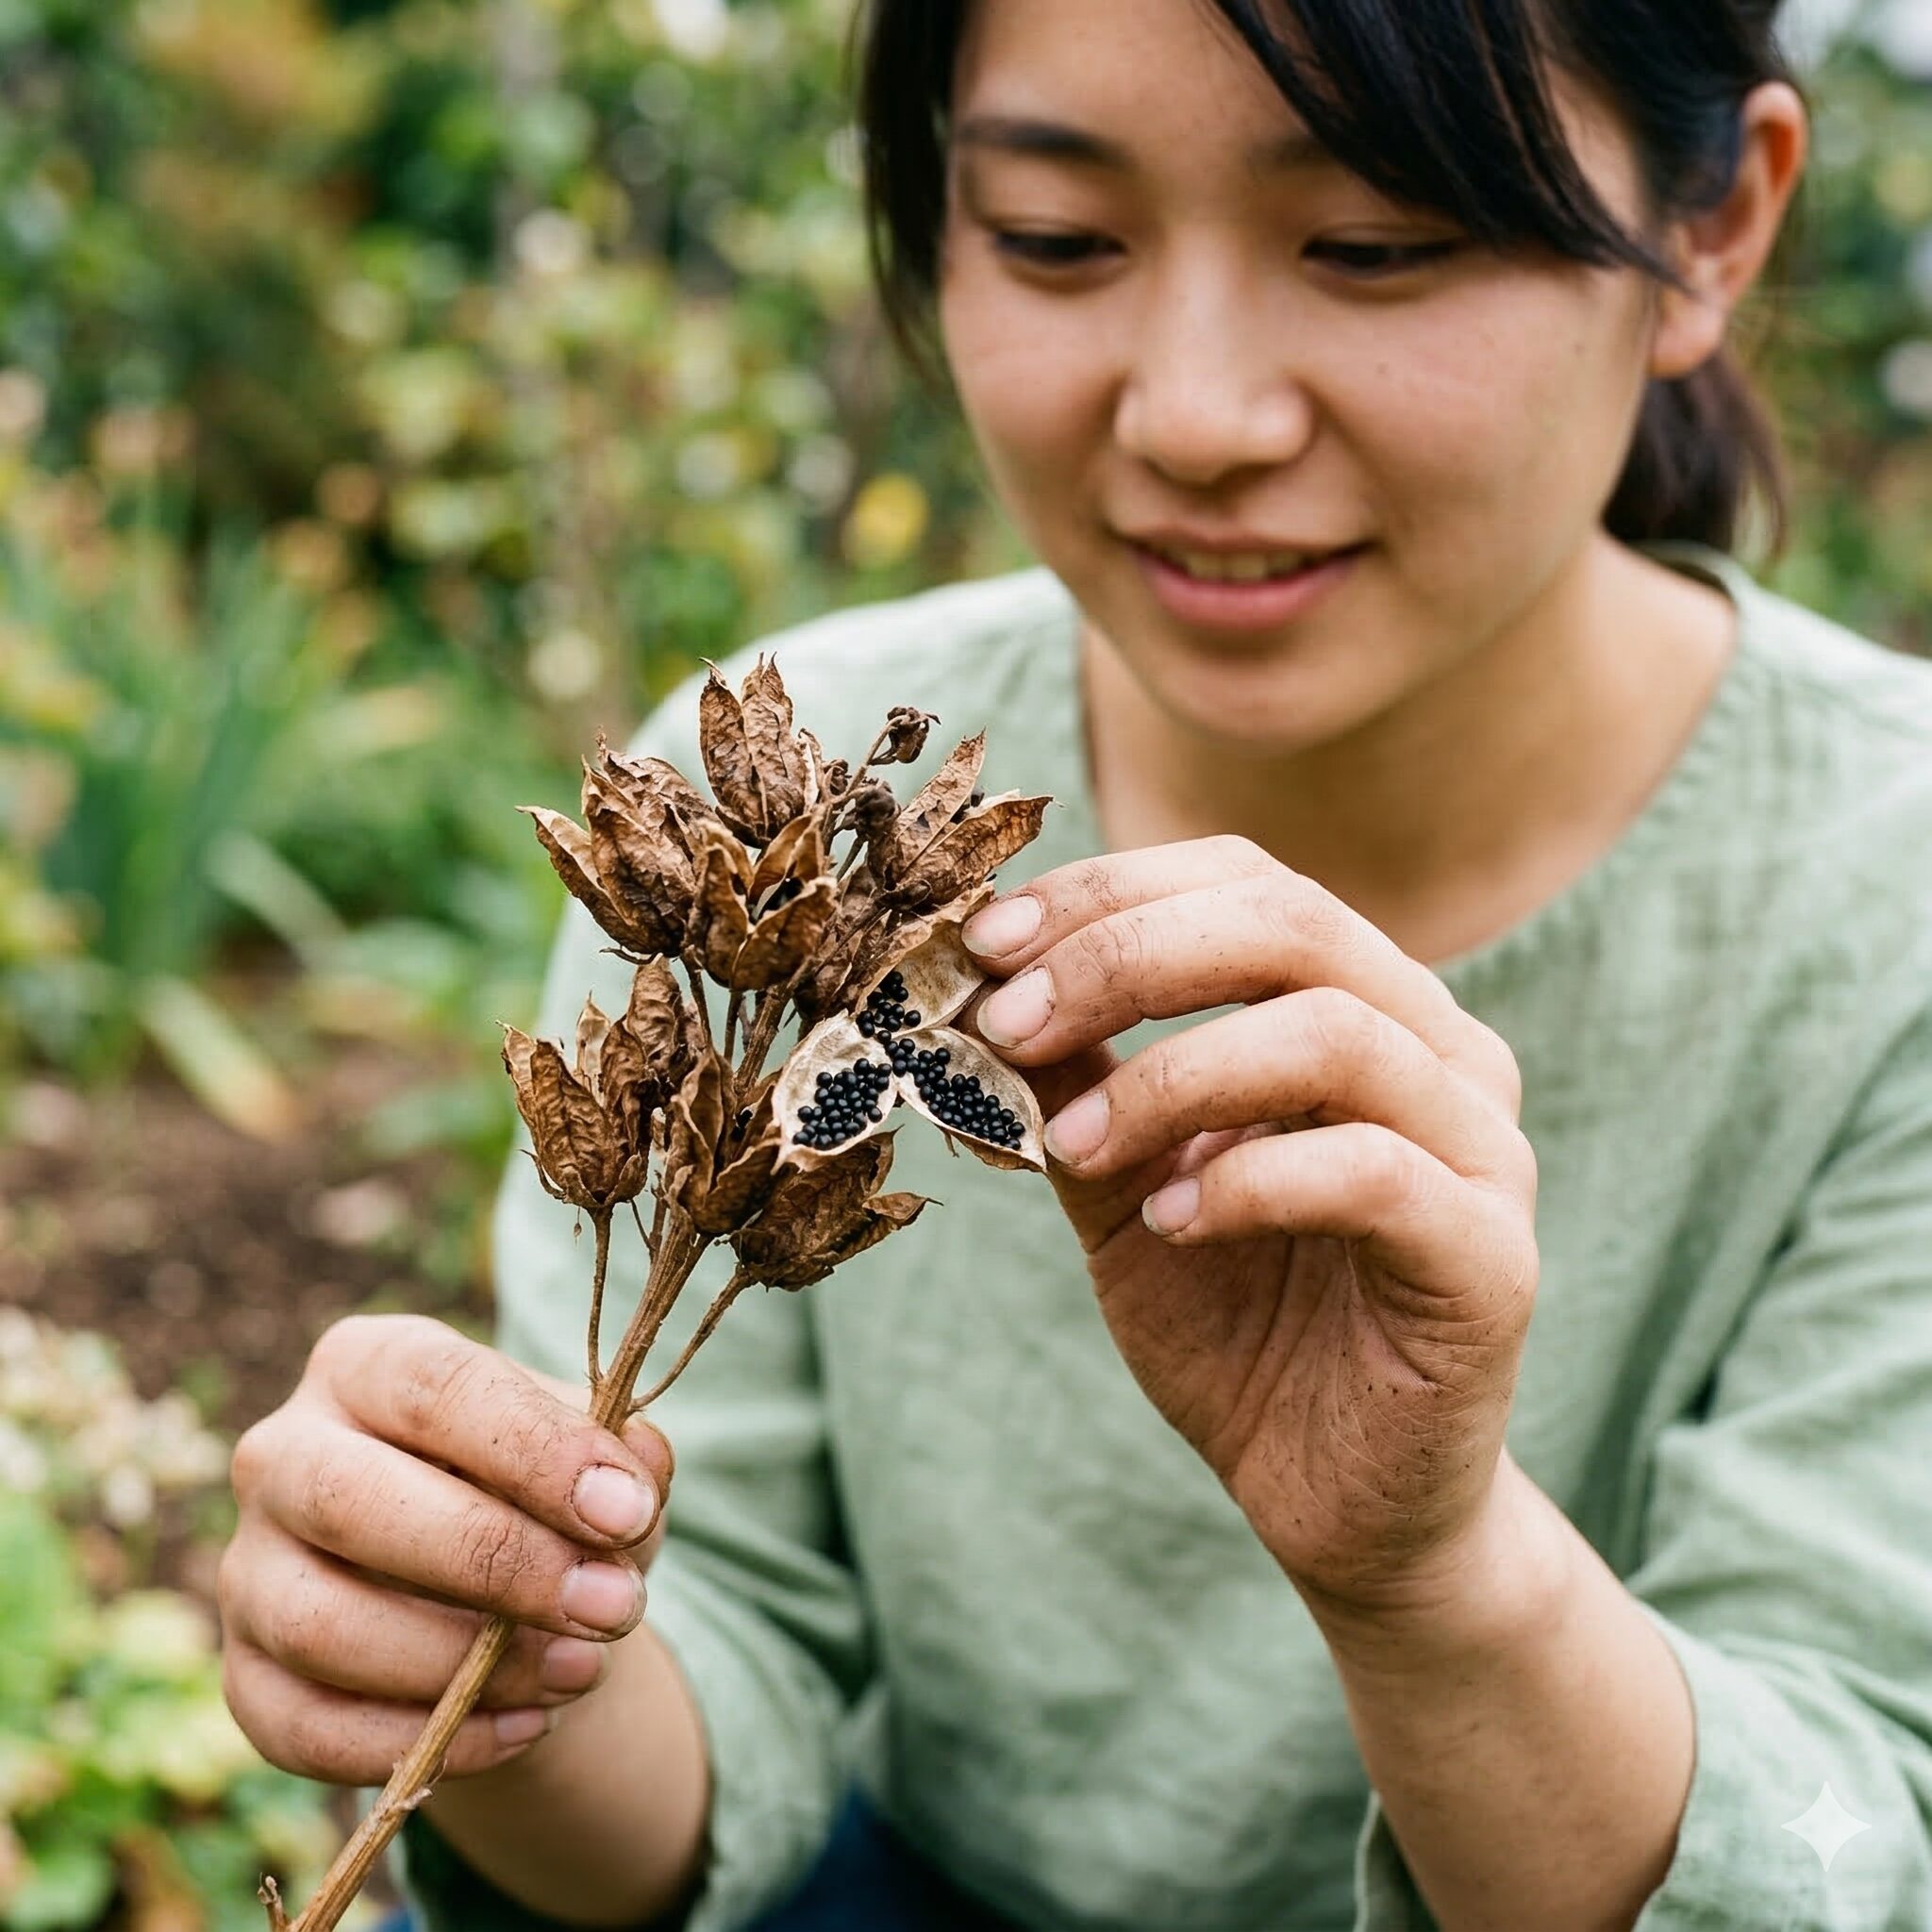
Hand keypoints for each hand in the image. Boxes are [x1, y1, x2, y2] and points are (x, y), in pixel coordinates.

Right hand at [220, 1314, 673, 1784]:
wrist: (485, 1588)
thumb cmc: (538, 1492)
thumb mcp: (592, 1456)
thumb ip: (623, 1457)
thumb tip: (643, 1468)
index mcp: (367, 1363)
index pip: (436, 1387)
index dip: (536, 1450)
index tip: (628, 1510)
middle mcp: (283, 1452)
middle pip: (352, 1499)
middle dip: (498, 1562)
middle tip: (614, 1606)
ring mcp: (249, 1569)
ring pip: (321, 1625)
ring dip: (463, 1665)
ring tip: (582, 1670)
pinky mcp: (244, 1677)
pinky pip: (305, 1729)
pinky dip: (422, 1742)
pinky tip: (523, 1728)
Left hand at [964, 837, 1539, 1614]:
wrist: (1342, 1502)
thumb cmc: (1240, 1325)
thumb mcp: (1123, 1180)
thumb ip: (1075, 1079)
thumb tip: (979, 984)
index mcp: (1364, 1007)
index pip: (1247, 883)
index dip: (1111, 892)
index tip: (986, 944)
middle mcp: (1441, 1051)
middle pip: (1292, 924)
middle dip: (1125, 956)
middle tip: (1008, 1020)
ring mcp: (1482, 1148)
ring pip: (1332, 1032)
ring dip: (1171, 1074)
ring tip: (1076, 1146)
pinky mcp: (1491, 1257)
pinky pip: (1372, 1171)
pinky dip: (1247, 1178)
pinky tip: (1169, 1221)